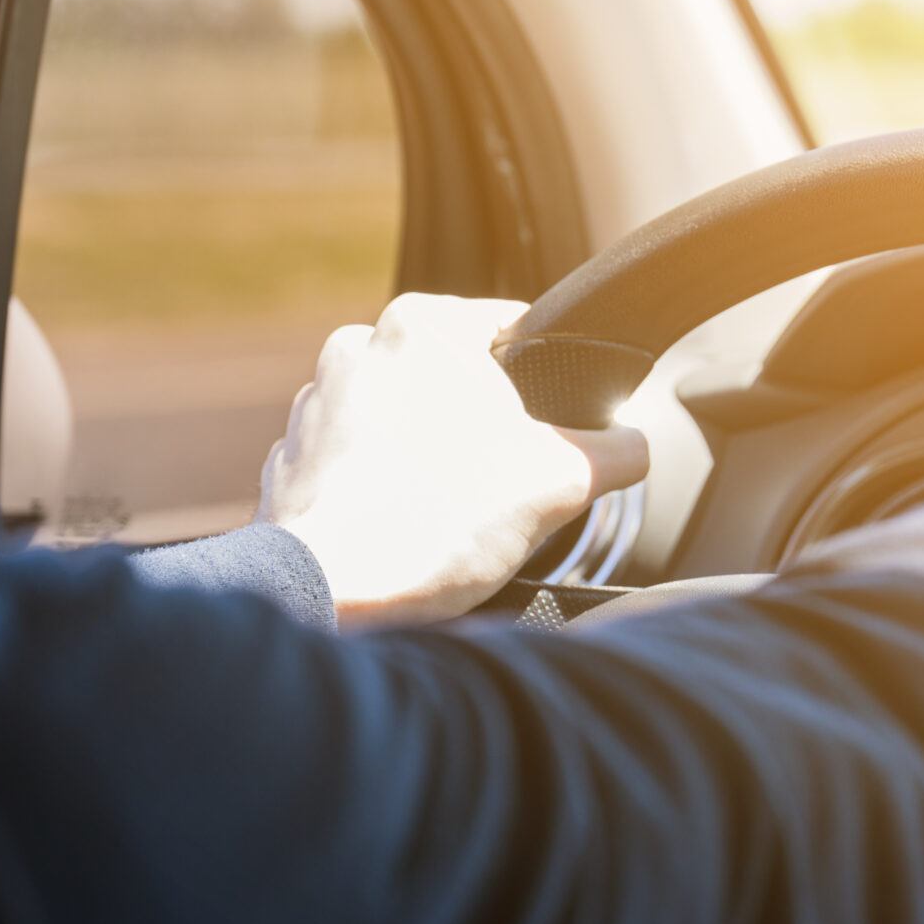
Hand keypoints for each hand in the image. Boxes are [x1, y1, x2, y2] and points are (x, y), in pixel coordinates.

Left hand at [258, 294, 649, 627]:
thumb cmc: (440, 524)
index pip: (508, 329)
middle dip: (482, 428)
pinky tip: (407, 531)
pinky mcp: (288, 462)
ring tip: (453, 513)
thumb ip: (618, 451)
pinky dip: (382, 491)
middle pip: (452, 381)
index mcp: (420, 326)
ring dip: (429, 457)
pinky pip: (356, 467)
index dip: (544, 383)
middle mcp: (356, 349)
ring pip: (401, 422)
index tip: (551, 432)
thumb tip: (635, 448)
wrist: (336, 597)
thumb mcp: (564, 481)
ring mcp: (314, 407)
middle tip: (505, 483)